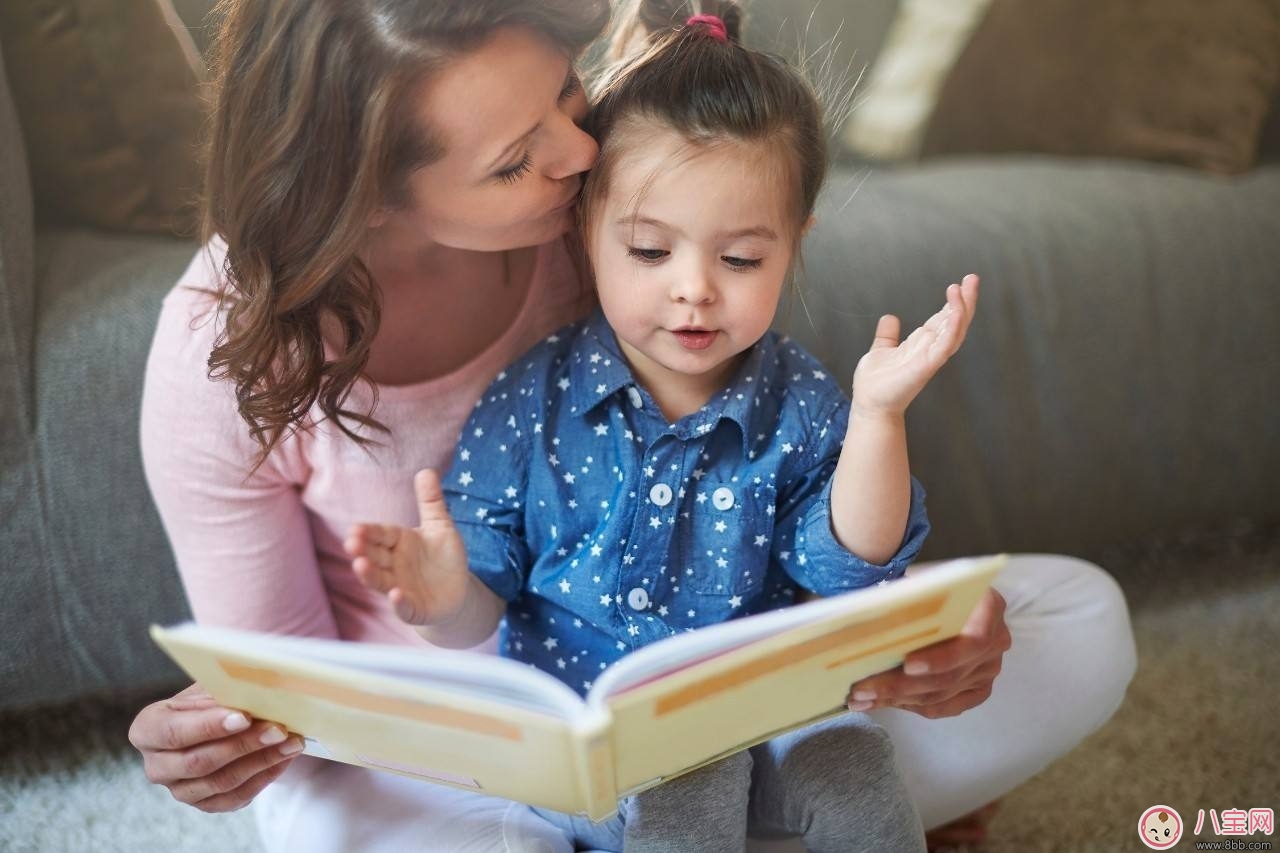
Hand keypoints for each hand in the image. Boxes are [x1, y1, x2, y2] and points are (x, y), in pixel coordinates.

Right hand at [128, 682, 303, 811]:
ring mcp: (180, 789)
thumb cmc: (209, 700)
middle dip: (243, 745)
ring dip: (261, 761)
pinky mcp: (205, 804)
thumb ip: (223, 689)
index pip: (173, 732)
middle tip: (277, 729)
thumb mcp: (209, 687)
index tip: (244, 716)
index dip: (208, 726)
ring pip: (220, 782)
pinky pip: (235, 798)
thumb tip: (255, 688)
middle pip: (198, 762)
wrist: (213, 722)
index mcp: (148, 729)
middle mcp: (157, 765)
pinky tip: (284, 758)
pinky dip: (264, 777)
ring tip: (291, 742)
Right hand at [345, 468, 471, 626]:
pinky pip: (404, 606)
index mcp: (399, 542)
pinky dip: (398, 602)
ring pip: (380, 581)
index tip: (356, 528)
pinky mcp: (413, 609)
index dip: (369, 533)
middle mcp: (394, 564)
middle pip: (374, 556)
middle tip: (350, 544)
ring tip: (360, 565)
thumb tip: (426, 470)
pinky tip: (395, 595)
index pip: (381, 534)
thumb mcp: (440, 526)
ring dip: (369, 575)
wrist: (458, 591)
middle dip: (362, 550)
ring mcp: (400, 587)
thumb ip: (431, 501)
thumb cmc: (444, 557)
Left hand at [845, 586, 1010, 718]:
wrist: (946, 596)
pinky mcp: (978, 690)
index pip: (974, 639)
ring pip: (942, 694)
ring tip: (861, 698)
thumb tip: (870, 617)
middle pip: (950, 675)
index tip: (907, 664)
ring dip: (897, 698)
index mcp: (989, 607)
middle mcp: (996, 641)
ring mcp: (988, 669)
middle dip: (901, 685)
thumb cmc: (931, 586)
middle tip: (862, 688)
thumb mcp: (921, 582)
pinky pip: (945, 707)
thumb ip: (907, 598)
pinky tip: (881, 702)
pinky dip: (911, 705)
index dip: (941, 657)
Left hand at [852, 274, 978, 415]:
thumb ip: (888, 335)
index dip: (954, 302)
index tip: (961, 283)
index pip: (944, 319)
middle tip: (973, 278)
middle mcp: (930, 350)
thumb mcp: (881, 350)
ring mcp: (930, 359)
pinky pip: (944, 347)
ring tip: (962, 288)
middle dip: (966, 300)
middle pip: (955, 322)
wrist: (868, 405)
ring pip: (954, 331)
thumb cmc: (876, 383)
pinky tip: (956, 313)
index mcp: (922, 344)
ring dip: (961, 309)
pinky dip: (952, 330)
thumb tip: (890, 318)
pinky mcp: (925, 367)